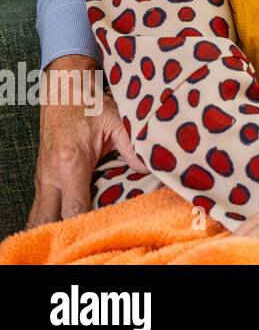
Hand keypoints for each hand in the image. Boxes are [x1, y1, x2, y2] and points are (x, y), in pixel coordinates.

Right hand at [25, 55, 147, 228]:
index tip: (102, 230)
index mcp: (71, 163)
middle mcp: (51, 175)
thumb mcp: (115, 120)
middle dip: (63, 233)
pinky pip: (41, 207)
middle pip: (48, 220)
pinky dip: (50, 219)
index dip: (86, 224)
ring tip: (74, 238)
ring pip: (39, 216)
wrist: (63, 89)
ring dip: (54, 228)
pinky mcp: (42, 178)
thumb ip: (132, 146)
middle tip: (86, 239)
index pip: (74, 208)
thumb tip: (149, 168)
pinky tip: (64, 226)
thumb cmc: (90, 105)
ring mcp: (43, 178)